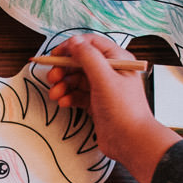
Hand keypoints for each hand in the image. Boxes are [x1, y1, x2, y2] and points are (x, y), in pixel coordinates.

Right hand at [44, 33, 179, 182]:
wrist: (130, 141)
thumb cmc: (124, 109)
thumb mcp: (104, 79)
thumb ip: (88, 57)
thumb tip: (73, 41)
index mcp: (117, 59)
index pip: (91, 44)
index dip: (71, 47)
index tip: (54, 55)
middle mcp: (110, 71)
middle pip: (80, 62)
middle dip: (64, 69)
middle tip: (52, 78)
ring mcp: (103, 88)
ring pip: (76, 79)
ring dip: (63, 85)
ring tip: (55, 94)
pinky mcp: (96, 103)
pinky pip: (78, 95)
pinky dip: (69, 97)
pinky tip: (63, 103)